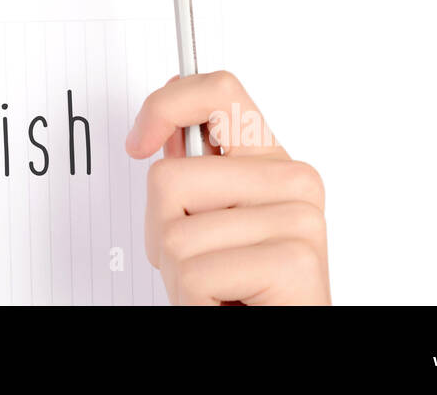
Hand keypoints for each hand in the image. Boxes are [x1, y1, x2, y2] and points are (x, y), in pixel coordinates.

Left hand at [125, 70, 330, 304]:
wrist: (285, 343)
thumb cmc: (245, 289)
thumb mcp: (211, 223)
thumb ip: (195, 174)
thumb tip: (162, 124)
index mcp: (272, 162)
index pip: (219, 93)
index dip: (164, 106)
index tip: (138, 142)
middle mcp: (293, 181)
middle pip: (169, 178)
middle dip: (160, 234)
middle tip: (197, 265)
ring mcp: (297, 218)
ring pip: (174, 235)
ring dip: (178, 278)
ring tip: (216, 290)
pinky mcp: (294, 261)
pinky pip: (195, 274)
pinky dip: (192, 302)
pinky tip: (225, 305)